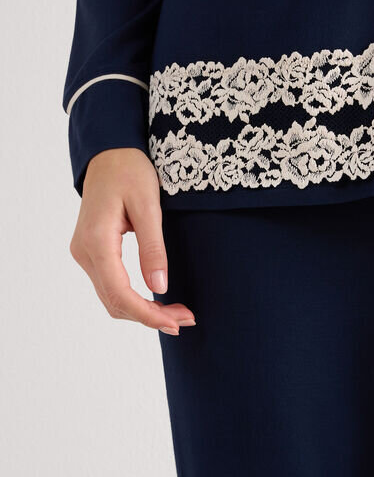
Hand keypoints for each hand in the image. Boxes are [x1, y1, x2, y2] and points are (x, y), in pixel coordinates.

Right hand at [69, 148, 194, 335]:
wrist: (108, 153)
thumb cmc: (129, 171)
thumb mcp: (148, 205)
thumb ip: (153, 247)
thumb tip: (159, 288)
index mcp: (96, 241)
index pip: (120, 292)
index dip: (147, 314)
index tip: (175, 323)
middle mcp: (84, 252)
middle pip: (114, 301)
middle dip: (149, 316)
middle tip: (186, 319)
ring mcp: (84, 253)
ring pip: (111, 296)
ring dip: (142, 310)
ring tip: (177, 313)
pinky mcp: (91, 251)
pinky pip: (110, 284)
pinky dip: (133, 298)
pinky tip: (156, 300)